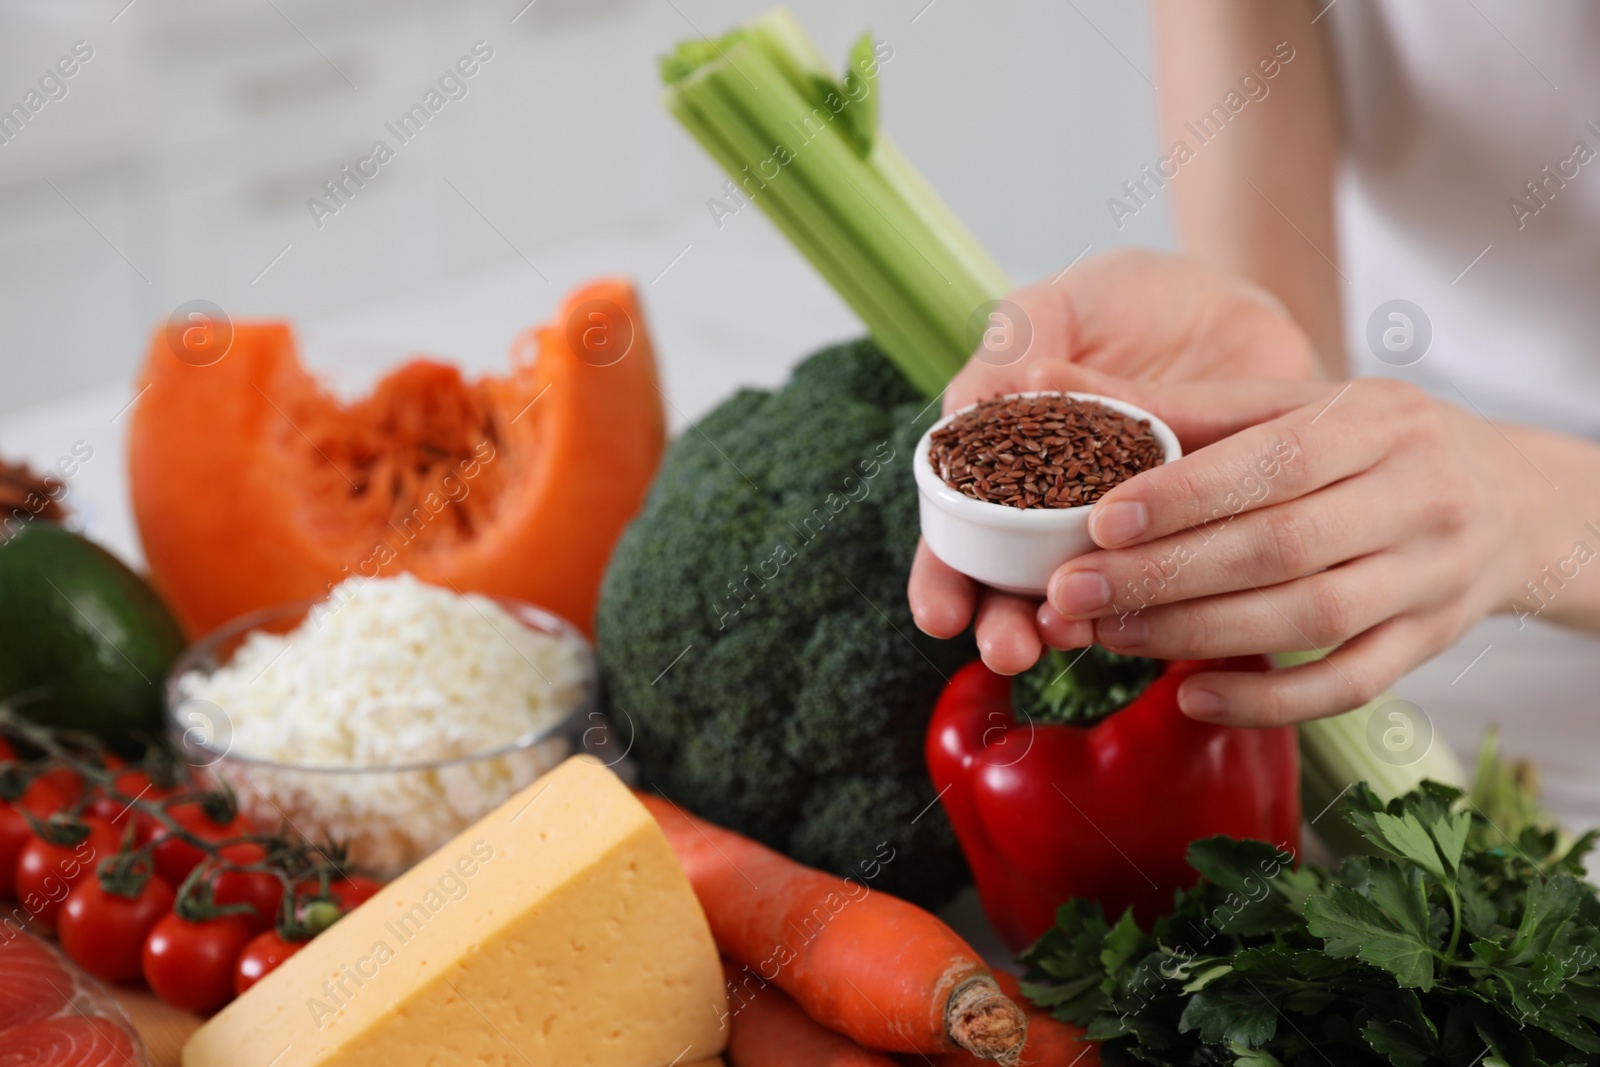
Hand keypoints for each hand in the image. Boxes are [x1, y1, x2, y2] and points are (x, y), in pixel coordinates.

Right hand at [911, 249, 1321, 674]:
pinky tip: (1147, 620)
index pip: (959, 538)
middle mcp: (1057, 515)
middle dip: (1003, 626)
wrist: (1234, 297)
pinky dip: (1157, 608)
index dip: (943, 581)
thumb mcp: (1061, 304)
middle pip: (1014, 587)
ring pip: (1087, 598)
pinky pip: (1174, 585)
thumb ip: (1013, 345)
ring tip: (1064, 637)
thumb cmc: (1126, 300)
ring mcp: (1125, 533)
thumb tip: (974, 403)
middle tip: (1008, 648)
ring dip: (1070, 628)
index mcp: (1004, 467)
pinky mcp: (1195, 538)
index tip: (940, 615)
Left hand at [977, 372, 1569, 725]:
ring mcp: (1428, 576)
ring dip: (1199, 634)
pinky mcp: (1429, 642)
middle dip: (1166, 575)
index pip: (1274, 461)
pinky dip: (1269, 700)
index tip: (1099, 519)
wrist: (1515, 500)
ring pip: (1310, 617)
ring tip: (1113, 637)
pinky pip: (1349, 684)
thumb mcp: (1300, 405)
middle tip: (1073, 592)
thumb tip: (1047, 385)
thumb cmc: (1373, 445)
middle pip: (1282, 546)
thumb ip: (1181, 406)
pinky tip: (1193, 699)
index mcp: (1376, 422)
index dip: (1185, 495)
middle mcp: (1413, 496)